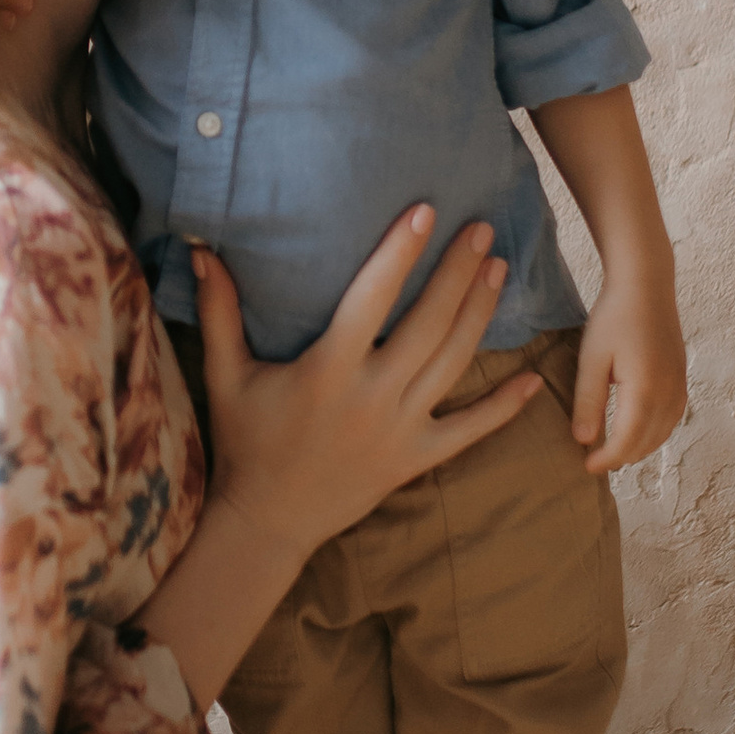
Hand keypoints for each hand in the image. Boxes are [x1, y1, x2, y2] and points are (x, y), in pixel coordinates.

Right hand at [193, 207, 543, 566]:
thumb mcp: (226, 374)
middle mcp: (370, 398)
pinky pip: (469, 432)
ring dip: (480, 316)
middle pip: (427, 325)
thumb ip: (219, 310)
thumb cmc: (245, 440)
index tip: (425, 211)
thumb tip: (201, 247)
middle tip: (481, 228)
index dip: (400, 253)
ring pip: (453, 364)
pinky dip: (503, 408)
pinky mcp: (415, 461)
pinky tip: (533, 380)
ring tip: (499, 270)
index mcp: (327, 370)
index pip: (372, 298)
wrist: (265, 521)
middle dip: (458, 273)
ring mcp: (399, 431)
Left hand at [570, 267, 686, 474]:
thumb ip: (588, 401)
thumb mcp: (592, 358)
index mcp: (646, 391)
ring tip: (612, 450)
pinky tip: (636, 430)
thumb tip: (584, 441)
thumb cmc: (614, 317)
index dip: (606, 459)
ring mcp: (680, 386)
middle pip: (647, 443)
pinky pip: (672, 419)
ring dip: (638, 447)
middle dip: (621, 457)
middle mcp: (670, 393)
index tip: (586, 467)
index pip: (626, 442)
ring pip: (662, 434)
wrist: (647, 284)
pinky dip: (654, 433)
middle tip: (594, 461)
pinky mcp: (682, 378)